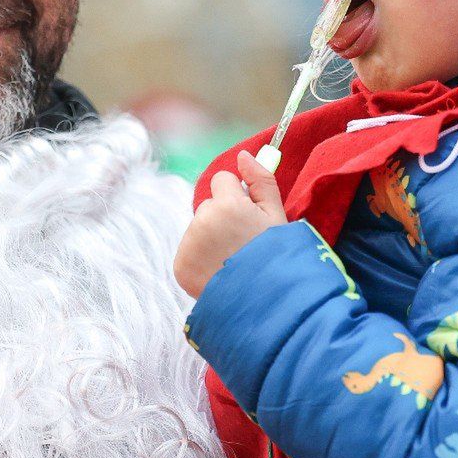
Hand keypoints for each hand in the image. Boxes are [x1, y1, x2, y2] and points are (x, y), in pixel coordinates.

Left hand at [175, 151, 287, 299]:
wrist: (265, 303)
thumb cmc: (277, 256)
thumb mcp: (278, 215)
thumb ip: (261, 180)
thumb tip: (243, 155)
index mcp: (228, 204)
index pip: (221, 180)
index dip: (236, 196)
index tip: (247, 216)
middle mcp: (202, 221)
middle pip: (208, 205)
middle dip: (222, 218)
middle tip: (243, 244)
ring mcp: (188, 245)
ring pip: (198, 228)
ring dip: (211, 238)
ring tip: (233, 260)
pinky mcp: (180, 266)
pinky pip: (189, 250)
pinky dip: (200, 259)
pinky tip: (219, 271)